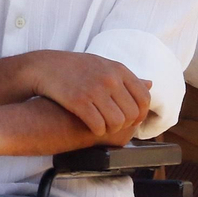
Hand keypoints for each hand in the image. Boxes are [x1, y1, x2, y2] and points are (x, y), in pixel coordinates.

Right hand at [27, 51, 152, 136]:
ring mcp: (95, 90)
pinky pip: (98, 125)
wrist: (46, 67)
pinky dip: (97, 131)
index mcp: (119, 69)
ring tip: (104, 127)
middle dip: (126, 124)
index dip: (141, 113)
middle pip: (132, 113)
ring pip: (117, 122)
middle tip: (115, 126)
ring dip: (111, 129)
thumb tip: (151, 84)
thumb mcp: (104, 65)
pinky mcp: (79, 101)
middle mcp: (110, 79)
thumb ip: (126, 77)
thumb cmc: (76, 67)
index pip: (144, 98)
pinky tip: (92, 128)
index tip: (133, 120)